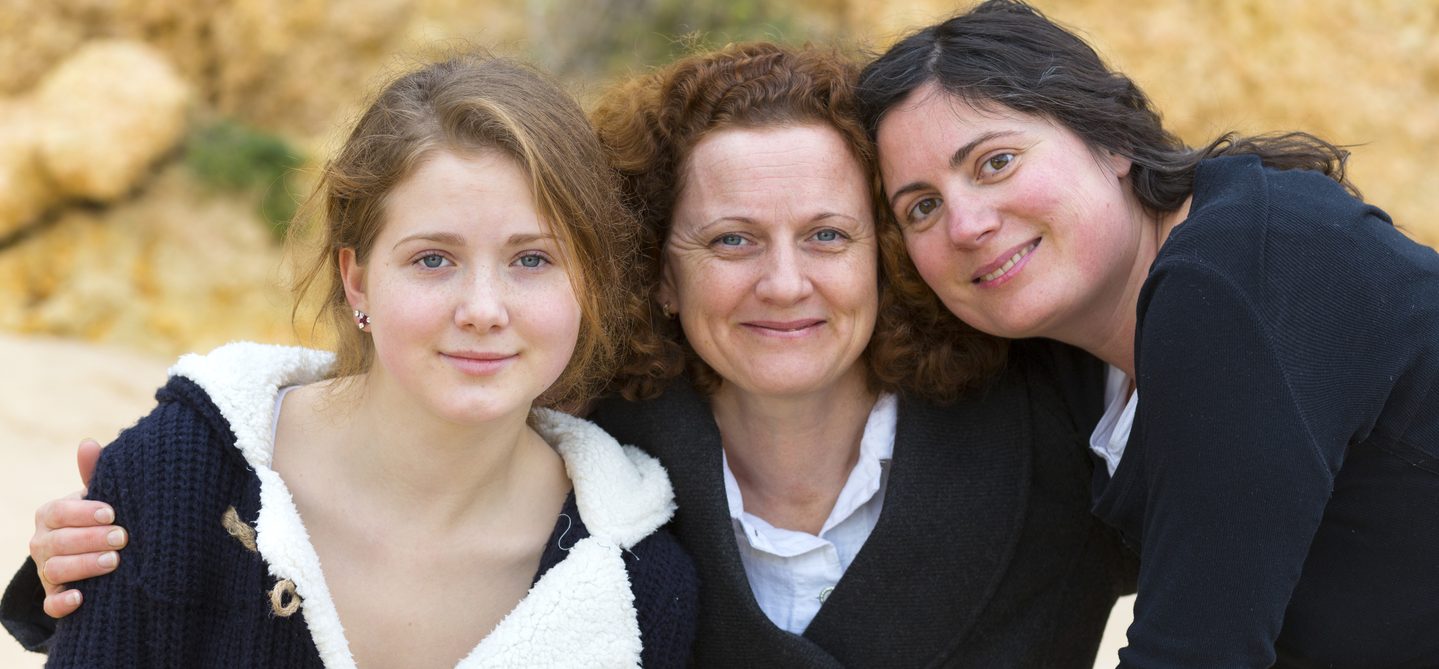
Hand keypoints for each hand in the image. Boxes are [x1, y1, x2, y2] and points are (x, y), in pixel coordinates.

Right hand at [28, 439, 125, 617]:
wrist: (99, 552)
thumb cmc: (101, 518)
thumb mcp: (100, 497)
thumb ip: (94, 474)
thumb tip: (88, 443)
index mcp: (51, 514)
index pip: (58, 511)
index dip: (83, 512)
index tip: (112, 512)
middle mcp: (42, 543)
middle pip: (58, 542)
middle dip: (91, 539)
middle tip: (123, 538)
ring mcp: (46, 571)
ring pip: (55, 570)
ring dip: (83, 566)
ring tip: (115, 562)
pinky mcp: (54, 597)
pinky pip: (51, 604)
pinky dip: (63, 603)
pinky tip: (81, 598)